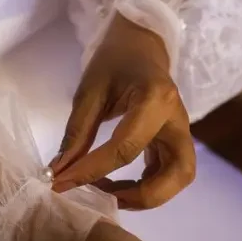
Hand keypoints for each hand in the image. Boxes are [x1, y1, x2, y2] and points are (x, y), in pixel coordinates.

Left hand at [50, 13, 195, 209]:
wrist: (141, 45)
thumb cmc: (114, 61)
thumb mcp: (90, 91)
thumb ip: (77, 133)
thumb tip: (59, 172)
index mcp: (156, 100)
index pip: (125, 148)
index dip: (91, 171)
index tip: (61, 183)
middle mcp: (178, 120)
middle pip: (176, 173)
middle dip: (139, 196)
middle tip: (102, 196)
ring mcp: (182, 131)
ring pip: (179, 178)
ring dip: (148, 196)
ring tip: (109, 193)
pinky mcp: (176, 140)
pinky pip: (171, 173)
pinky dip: (148, 187)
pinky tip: (119, 185)